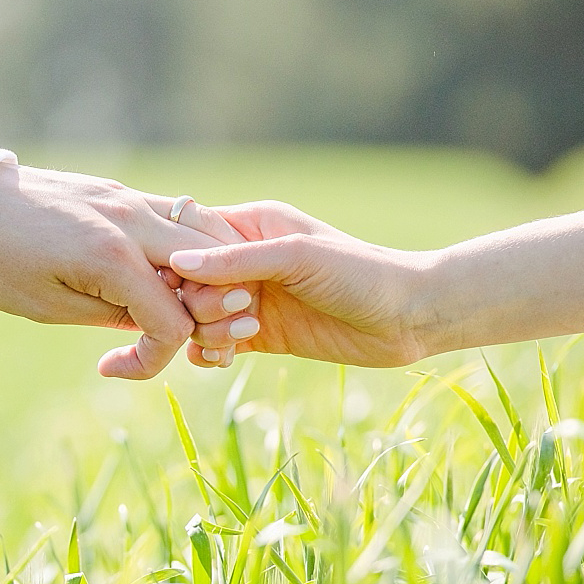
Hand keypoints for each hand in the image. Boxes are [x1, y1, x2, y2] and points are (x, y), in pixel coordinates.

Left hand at [0, 163, 246, 378]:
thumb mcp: (53, 307)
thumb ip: (117, 316)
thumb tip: (166, 327)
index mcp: (112, 258)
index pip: (176, 321)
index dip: (159, 355)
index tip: (117, 365)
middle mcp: (132, 220)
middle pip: (216, 268)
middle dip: (208, 309)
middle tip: (179, 332)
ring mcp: (131, 199)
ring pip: (210, 232)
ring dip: (210, 271)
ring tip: (180, 301)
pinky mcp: (124, 192)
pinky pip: (181, 216)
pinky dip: (191, 246)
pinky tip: (168, 272)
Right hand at [168, 201, 432, 368]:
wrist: (406, 318)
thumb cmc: (358, 272)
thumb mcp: (297, 257)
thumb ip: (237, 260)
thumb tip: (177, 263)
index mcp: (250, 225)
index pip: (187, 236)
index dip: (180, 262)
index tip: (195, 283)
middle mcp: (245, 261)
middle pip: (186, 282)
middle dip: (199, 302)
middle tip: (242, 309)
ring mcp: (250, 299)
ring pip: (196, 316)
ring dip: (206, 330)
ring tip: (243, 335)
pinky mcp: (260, 335)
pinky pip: (213, 345)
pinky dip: (210, 354)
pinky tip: (226, 358)